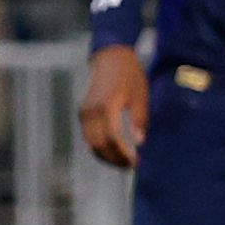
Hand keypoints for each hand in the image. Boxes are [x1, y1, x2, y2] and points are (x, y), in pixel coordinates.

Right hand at [79, 44, 146, 167]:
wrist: (110, 58)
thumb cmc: (130, 76)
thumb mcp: (140, 95)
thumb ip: (139, 119)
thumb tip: (139, 142)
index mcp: (108, 105)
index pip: (112, 138)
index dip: (123, 153)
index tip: (135, 162)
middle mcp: (92, 111)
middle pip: (99, 144)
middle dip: (114, 159)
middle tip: (130, 166)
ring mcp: (85, 112)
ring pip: (91, 143)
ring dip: (105, 156)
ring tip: (122, 162)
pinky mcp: (83, 113)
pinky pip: (89, 136)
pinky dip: (99, 147)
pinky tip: (112, 151)